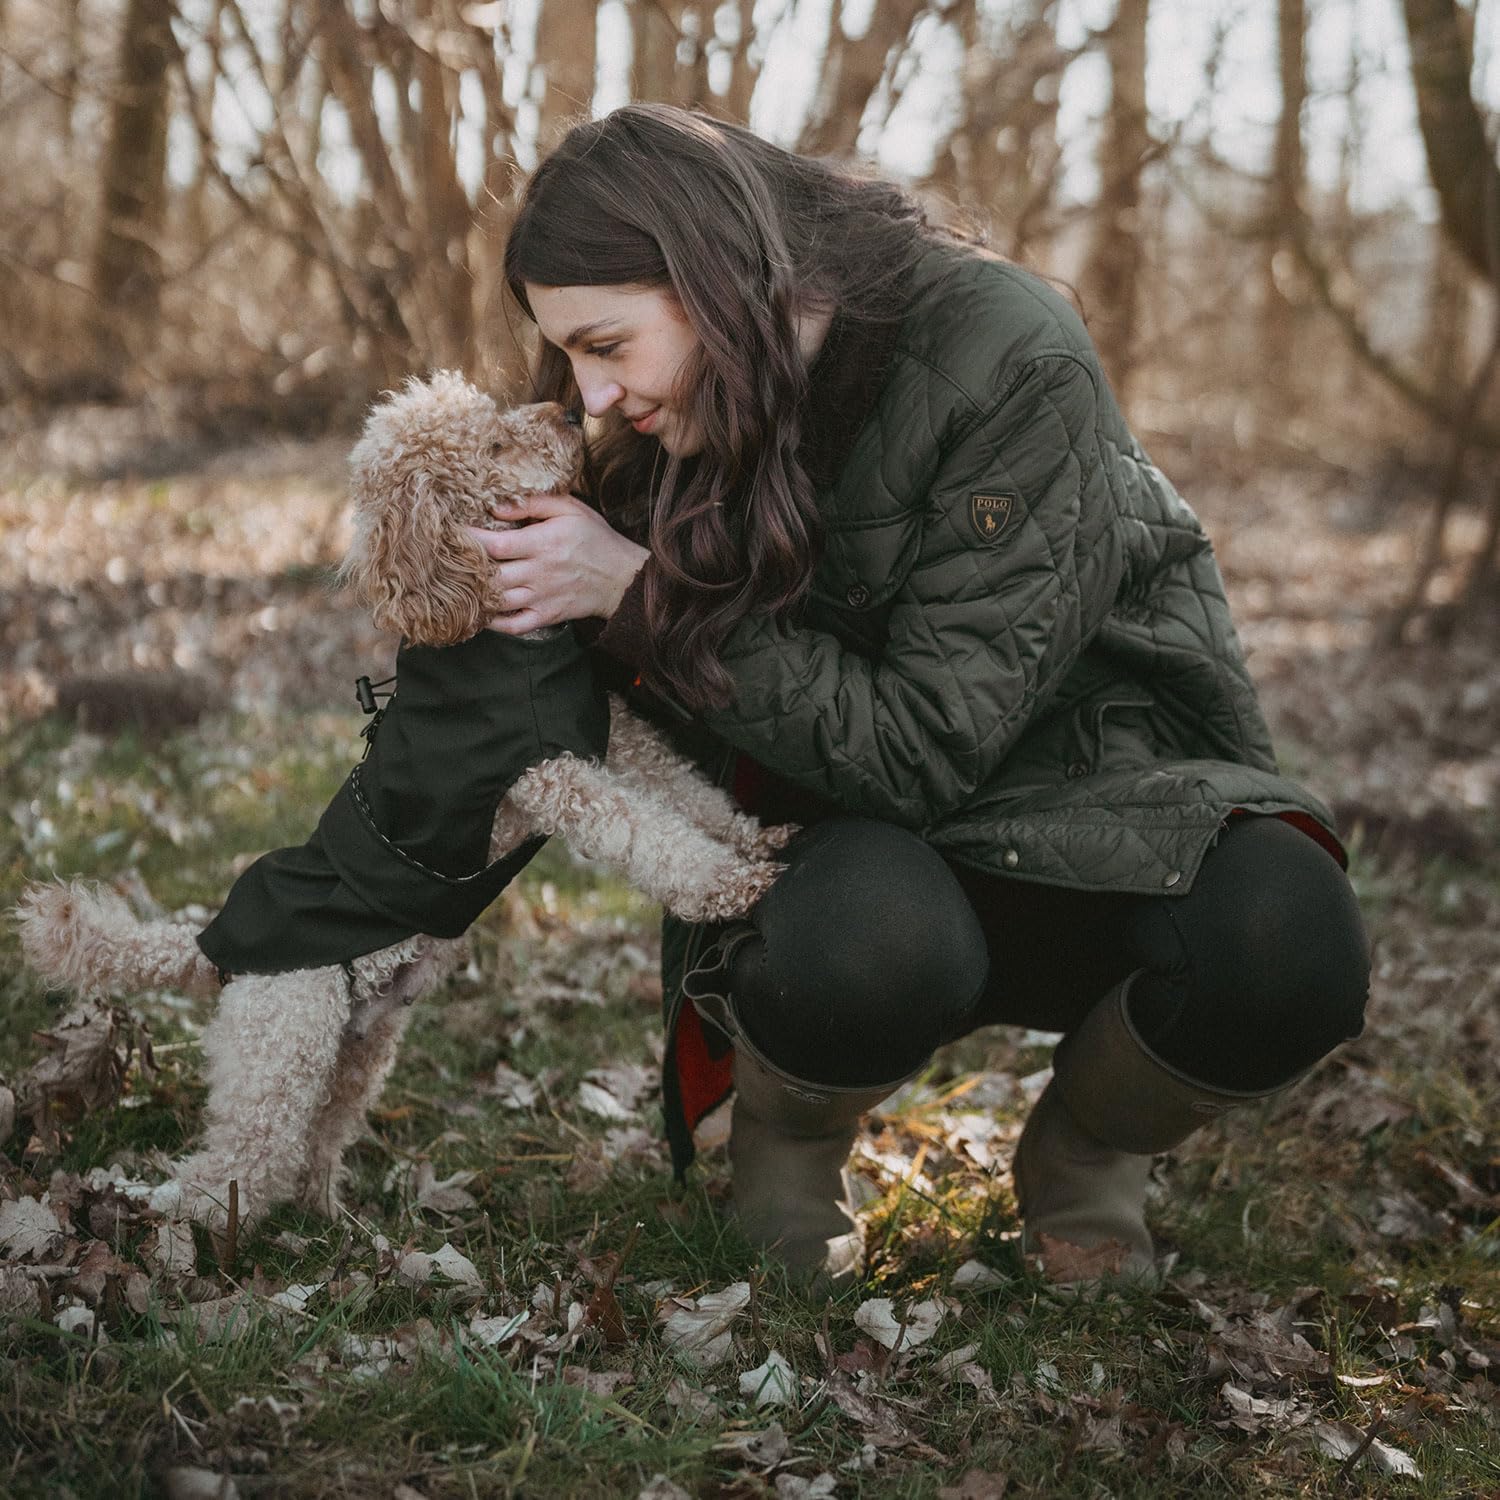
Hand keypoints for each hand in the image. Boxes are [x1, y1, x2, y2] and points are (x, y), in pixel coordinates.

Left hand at [467, 494, 648, 635]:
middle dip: (467, 569)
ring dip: (476, 595)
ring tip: (461, 585)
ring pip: (499, 602)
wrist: (621, 577)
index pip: (496, 544)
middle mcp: (539, 573)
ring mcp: (542, 597)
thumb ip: (534, 503)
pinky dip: (493, 623)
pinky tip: (482, 612)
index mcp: (543, 544)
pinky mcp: (546, 616)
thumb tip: (497, 507)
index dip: (470, 540)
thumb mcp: (571, 509)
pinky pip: (514, 626)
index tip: (452, 534)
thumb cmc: (594, 538)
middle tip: (449, 562)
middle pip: (491, 576)